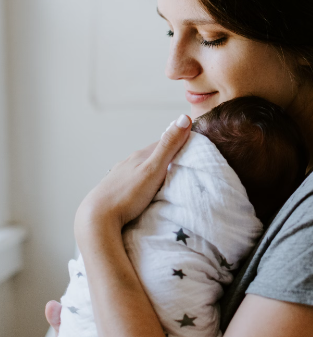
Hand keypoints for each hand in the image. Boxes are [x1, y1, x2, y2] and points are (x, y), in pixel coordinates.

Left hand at [74, 115, 191, 241]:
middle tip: (183, 164)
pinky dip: (142, 182)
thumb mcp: (153, 169)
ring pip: (141, 168)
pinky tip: (143, 191)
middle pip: (152, 155)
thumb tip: (184, 117)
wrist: (96, 219)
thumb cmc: (127, 195)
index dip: (179, 142)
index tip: (193, 146)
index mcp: (140, 156)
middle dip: (167, 157)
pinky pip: (132, 181)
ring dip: (154, 170)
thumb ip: (169, 146)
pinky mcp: (114, 190)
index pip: (164, 142)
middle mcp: (128, 162)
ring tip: (166, 179)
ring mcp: (119, 176)